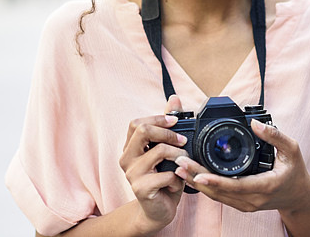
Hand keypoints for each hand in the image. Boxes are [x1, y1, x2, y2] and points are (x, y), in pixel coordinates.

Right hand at [119, 95, 188, 232]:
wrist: (158, 211)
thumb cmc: (163, 179)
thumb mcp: (167, 151)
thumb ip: (168, 126)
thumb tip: (173, 98)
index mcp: (130, 147)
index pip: (136, 123)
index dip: (157, 119)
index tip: (176, 121)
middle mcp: (126, 158)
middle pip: (142, 131)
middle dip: (168, 133)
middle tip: (183, 141)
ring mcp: (131, 174)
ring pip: (158, 151)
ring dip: (178, 155)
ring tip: (183, 163)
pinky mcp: (140, 189)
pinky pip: (165, 175)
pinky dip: (177, 177)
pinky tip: (177, 183)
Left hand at [173, 119, 309, 213]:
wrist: (299, 197)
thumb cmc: (295, 172)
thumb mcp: (292, 150)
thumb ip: (275, 136)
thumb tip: (255, 123)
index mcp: (265, 186)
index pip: (236, 186)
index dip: (215, 181)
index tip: (198, 173)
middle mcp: (253, 199)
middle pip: (220, 192)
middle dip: (197, 178)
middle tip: (180, 164)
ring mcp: (246, 204)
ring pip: (217, 197)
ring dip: (197, 183)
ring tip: (180, 168)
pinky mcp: (241, 204)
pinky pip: (220, 197)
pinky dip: (205, 187)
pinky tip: (193, 176)